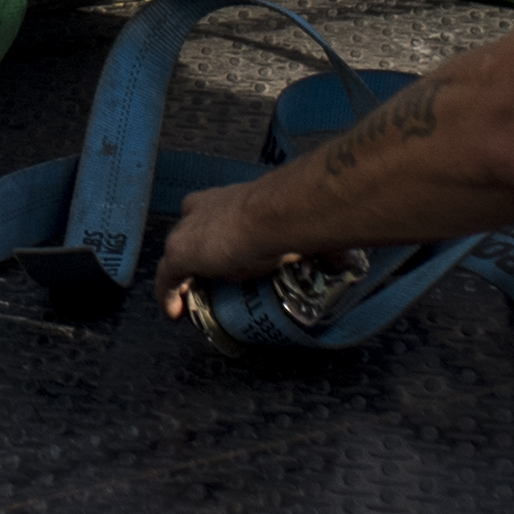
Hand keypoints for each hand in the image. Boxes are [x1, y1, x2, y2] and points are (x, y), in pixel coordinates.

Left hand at [151, 163, 314, 316]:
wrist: (274, 214)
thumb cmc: (290, 215)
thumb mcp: (300, 230)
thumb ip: (317, 244)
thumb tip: (346, 260)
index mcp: (228, 199)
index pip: (211, 214)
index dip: (213, 233)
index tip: (223, 253)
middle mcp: (201, 209)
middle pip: (189, 234)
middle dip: (196, 256)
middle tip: (208, 282)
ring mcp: (187, 231)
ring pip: (176, 258)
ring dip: (184, 279)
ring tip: (192, 301)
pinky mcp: (180, 253)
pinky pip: (167, 279)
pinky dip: (169, 297)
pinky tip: (175, 313)